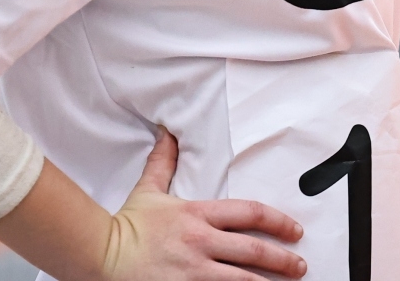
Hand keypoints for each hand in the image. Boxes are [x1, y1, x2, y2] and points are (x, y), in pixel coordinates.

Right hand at [101, 131, 305, 280]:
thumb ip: (163, 162)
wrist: (100, 255)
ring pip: (244, 280)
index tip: (294, 229)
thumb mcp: (148, 190)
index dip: (277, 220)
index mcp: (197, 215)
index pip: (249, 213)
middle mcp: (200, 242)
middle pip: (254, 250)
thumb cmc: (126, 226)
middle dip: (283, 258)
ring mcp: (194, 271)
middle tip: (299, 265)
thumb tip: (167, 135)